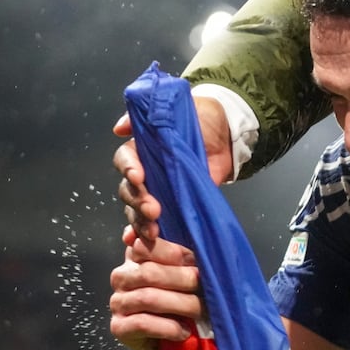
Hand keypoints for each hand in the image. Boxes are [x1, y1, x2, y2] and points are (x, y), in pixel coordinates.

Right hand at [108, 226, 202, 349]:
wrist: (178, 340)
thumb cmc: (186, 301)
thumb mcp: (189, 274)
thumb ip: (185, 256)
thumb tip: (190, 244)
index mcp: (137, 256)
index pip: (143, 244)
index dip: (166, 247)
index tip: (185, 254)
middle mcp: (122, 276)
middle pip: (149, 272)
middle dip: (182, 279)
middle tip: (203, 287)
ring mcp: (118, 302)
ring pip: (147, 298)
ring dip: (180, 304)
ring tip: (199, 311)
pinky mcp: (118, 327)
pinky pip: (142, 323)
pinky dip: (168, 327)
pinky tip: (184, 331)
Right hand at [112, 94, 233, 243]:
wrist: (228, 134)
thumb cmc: (202, 119)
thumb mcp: (179, 108)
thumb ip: (152, 114)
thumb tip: (120, 127)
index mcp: (142, 149)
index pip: (125, 160)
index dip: (129, 168)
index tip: (139, 175)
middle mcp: (145, 171)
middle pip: (129, 190)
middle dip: (138, 201)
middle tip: (153, 209)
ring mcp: (158, 190)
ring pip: (136, 209)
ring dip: (140, 221)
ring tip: (153, 231)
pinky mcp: (173, 205)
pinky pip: (153, 222)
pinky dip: (143, 234)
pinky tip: (142, 241)